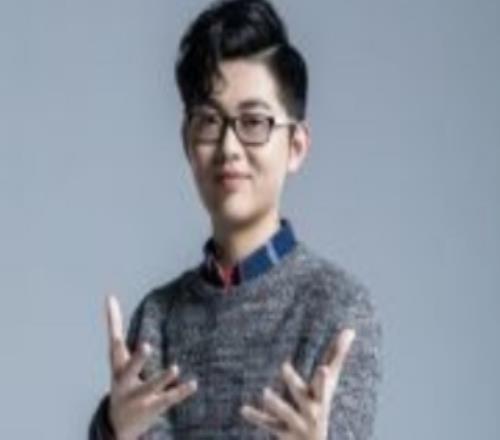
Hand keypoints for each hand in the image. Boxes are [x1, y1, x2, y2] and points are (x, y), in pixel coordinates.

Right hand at [105, 294, 197, 439]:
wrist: (118, 425)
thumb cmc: (121, 378)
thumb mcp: (117, 356)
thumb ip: (115, 326)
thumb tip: (109, 295)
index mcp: (118, 367)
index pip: (114, 345)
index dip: (113, 325)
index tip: (113, 305)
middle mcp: (125, 383)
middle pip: (130, 371)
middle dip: (138, 360)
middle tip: (147, 346)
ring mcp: (138, 398)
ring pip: (150, 388)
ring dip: (162, 378)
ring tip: (175, 368)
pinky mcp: (153, 407)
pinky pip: (168, 399)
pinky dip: (180, 391)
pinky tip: (193, 383)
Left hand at [240, 328, 355, 439]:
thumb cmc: (321, 403)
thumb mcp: (330, 382)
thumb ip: (337, 355)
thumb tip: (351, 329)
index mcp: (320, 395)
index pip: (324, 384)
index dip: (324, 377)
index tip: (323, 369)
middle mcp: (311, 410)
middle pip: (304, 396)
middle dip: (295, 383)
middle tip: (284, 367)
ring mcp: (297, 422)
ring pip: (286, 412)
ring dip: (276, 404)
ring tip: (265, 392)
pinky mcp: (284, 431)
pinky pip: (269, 424)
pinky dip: (257, 417)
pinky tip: (244, 409)